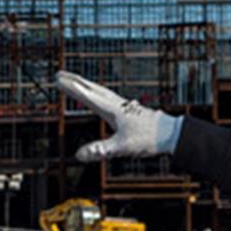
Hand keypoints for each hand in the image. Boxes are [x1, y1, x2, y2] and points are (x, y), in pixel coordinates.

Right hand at [56, 72, 182, 162]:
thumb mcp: (122, 148)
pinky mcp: (130, 110)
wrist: (172, 134)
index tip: (58, 80)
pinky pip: (108, 97)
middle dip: (75, 82)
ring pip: (101, 91)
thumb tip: (80, 155)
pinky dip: (98, 93)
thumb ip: (100, 150)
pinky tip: (101, 97)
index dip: (72, 89)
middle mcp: (117, 105)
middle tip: (60, 75)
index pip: (87, 97)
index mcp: (112, 110)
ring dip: (86, 85)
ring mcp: (124, 106)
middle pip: (93, 89)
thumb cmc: (149, 139)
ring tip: (75, 81)